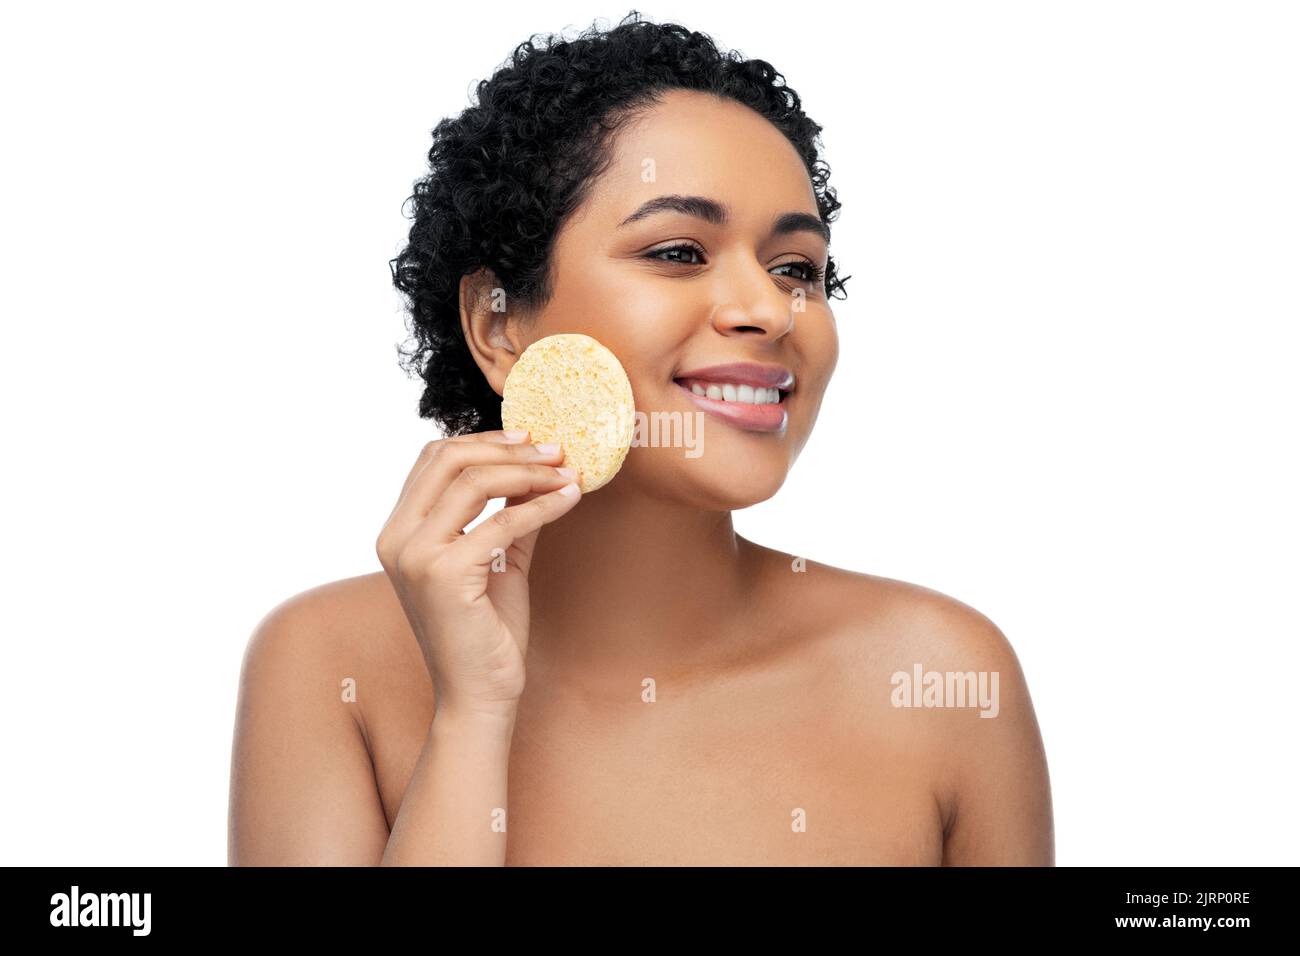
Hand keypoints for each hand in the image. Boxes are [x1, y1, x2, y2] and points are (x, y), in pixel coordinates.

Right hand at [375, 429, 580, 718]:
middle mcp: (396, 539)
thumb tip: (538, 467)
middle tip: (556, 449)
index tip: (530, 439)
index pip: (434, 459)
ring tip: (568, 472)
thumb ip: (508, 512)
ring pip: (474, 482)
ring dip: (529, 471)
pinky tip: (570, 499)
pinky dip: (542, 505)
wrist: (479, 695)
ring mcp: (414, 556)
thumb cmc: (487, 632)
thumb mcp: (498, 559)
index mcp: (398, 531)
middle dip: (509, 448)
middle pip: (449, 459)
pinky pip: (502, 522)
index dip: (484, 440)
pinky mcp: (444, 575)